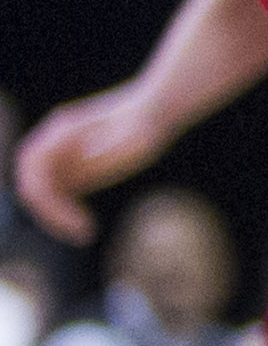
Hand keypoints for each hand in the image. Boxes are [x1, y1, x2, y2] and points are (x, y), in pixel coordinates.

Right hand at [15, 87, 173, 244]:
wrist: (156, 110)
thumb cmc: (148, 123)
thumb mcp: (136, 135)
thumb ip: (111, 143)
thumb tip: (86, 154)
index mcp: (64, 130)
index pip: (35, 169)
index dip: (48, 199)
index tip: (75, 221)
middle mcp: (54, 141)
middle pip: (32, 183)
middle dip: (50, 213)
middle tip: (80, 235)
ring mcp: (60, 154)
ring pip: (42, 192)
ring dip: (55, 216)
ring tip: (84, 234)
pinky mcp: (72, 167)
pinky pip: (57, 194)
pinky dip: (65, 211)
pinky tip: (87, 226)